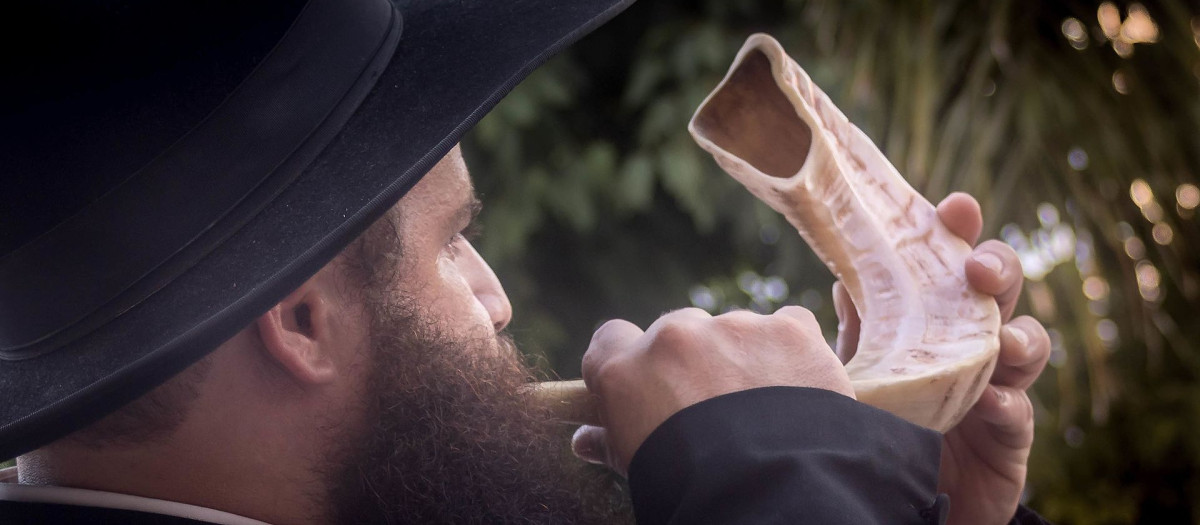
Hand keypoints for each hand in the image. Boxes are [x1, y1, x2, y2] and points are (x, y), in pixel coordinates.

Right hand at [573, 306, 852, 474]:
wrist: (767, 494)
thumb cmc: (687, 488)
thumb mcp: (637, 466)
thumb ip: (609, 442)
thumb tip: (583, 441)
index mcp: (625, 369)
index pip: (611, 339)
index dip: (630, 358)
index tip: (647, 381)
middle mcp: (674, 337)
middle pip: (679, 332)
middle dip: (693, 360)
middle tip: (715, 406)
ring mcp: (733, 329)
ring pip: (735, 331)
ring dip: (744, 358)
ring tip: (765, 411)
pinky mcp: (788, 331)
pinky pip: (788, 328)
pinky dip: (791, 354)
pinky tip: (798, 391)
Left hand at [833, 192, 1050, 524]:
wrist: (905, 498)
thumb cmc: (886, 421)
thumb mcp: (865, 370)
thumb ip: (863, 327)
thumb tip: (842, 274)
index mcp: (939, 317)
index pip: (953, 264)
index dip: (961, 232)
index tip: (956, 208)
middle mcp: (974, 342)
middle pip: (1000, 292)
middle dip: (997, 269)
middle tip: (978, 269)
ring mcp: (999, 387)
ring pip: (1027, 345)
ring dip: (1015, 335)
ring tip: (998, 338)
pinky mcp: (1009, 438)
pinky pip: (1018, 414)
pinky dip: (1007, 404)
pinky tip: (990, 401)